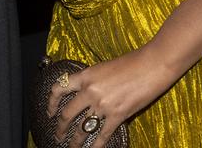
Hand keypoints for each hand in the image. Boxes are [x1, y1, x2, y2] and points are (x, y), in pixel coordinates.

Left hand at [48, 46, 174, 147]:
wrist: (151, 66)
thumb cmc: (130, 63)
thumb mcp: (103, 68)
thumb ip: (92, 82)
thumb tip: (86, 95)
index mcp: (85, 76)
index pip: (59, 89)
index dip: (51, 103)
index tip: (50, 112)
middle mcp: (90, 92)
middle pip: (67, 114)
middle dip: (60, 128)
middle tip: (58, 135)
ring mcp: (103, 105)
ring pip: (82, 129)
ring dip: (75, 141)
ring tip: (71, 147)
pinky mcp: (117, 116)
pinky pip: (102, 135)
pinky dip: (96, 145)